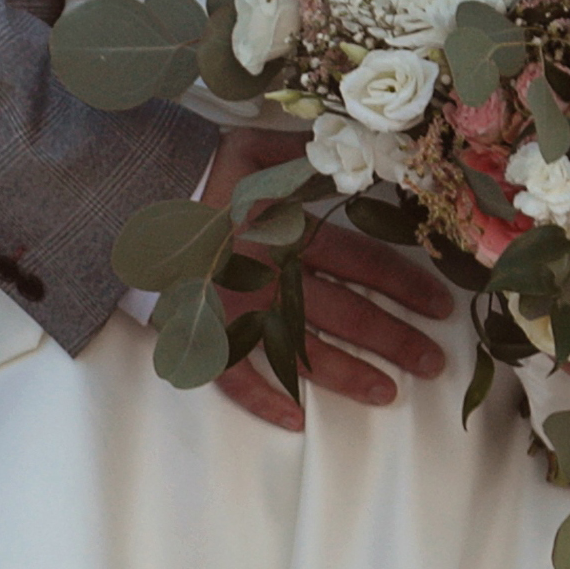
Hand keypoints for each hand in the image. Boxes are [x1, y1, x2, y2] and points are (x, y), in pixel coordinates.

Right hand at [193, 124, 453, 432]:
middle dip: (393, 339)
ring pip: (301, 350)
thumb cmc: (198, 168)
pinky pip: (233, 375)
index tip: (442, 305)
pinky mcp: (202, 331)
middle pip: (344, 313)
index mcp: (287, 230)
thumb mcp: (257, 148)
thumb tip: (364, 148)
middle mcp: (269, 274)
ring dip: (348, 375)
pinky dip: (262, 399)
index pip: (361, 262)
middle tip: (433, 362)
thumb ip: (310, 154)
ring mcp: (235, 309)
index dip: (405, 284)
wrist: (127, 194)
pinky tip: (296, 419)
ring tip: (388, 393)